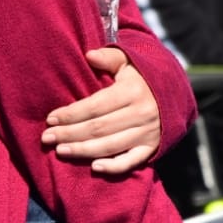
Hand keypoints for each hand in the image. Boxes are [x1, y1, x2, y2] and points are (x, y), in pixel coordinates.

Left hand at [42, 46, 161, 173]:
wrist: (175, 93)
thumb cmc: (143, 77)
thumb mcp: (129, 62)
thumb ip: (109, 57)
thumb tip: (88, 55)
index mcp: (132, 92)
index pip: (95, 106)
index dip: (71, 114)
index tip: (50, 118)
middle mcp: (141, 113)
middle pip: (98, 128)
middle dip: (69, 133)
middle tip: (47, 138)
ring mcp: (147, 133)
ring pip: (109, 146)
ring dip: (82, 150)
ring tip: (60, 150)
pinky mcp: (152, 147)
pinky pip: (131, 161)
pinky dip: (113, 166)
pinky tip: (94, 167)